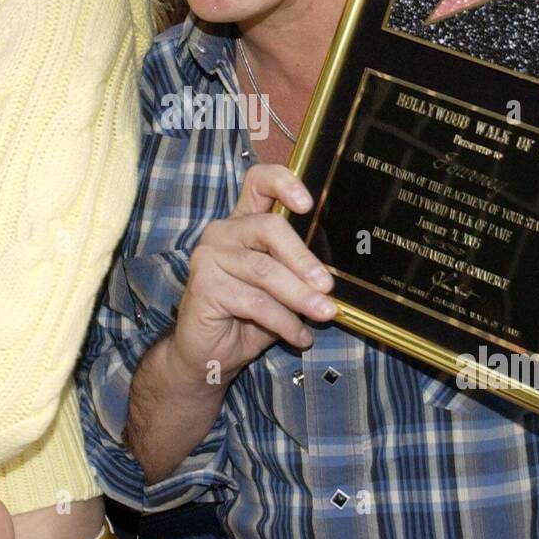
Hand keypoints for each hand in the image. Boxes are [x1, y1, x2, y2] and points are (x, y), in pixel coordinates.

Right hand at [169, 164, 335, 386]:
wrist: (209, 356)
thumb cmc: (248, 319)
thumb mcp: (280, 291)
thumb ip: (298, 274)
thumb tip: (334, 276)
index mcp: (244, 223)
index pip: (259, 182)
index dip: (284, 183)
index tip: (308, 204)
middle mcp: (223, 232)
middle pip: (269, 228)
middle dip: (303, 258)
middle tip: (327, 285)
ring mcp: (210, 257)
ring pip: (264, 270)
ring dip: (299, 295)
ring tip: (324, 314)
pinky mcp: (203, 285)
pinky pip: (255, 301)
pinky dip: (284, 321)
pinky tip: (298, 336)